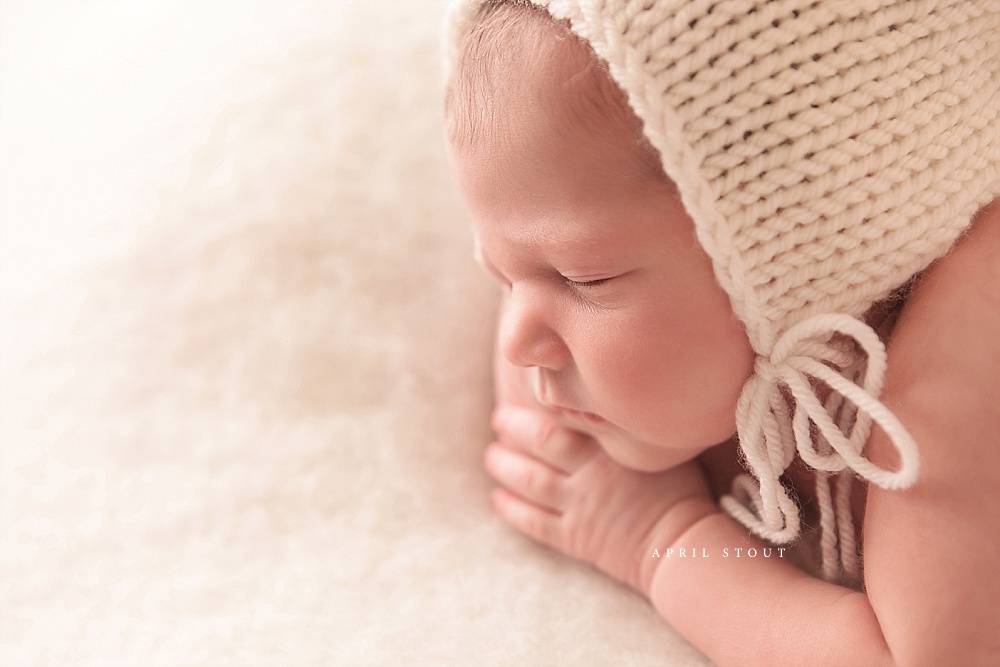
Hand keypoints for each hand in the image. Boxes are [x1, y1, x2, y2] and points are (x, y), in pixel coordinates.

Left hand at [485, 404, 716, 595]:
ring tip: (491, 455)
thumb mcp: (662, 450)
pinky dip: (512, 509)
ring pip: (530, 481)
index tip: (523, 394)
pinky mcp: (574, 538)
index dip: (538, 407)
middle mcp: (586, 474)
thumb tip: (619, 402)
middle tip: (498, 418)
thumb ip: (634, 428)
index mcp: (607, 450)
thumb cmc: (684, 493)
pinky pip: (534, 522)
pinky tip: (497, 499)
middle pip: (540, 445)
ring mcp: (577, 506)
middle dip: (514, 429)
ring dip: (505, 466)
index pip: (563, 420)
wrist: (682, 547)